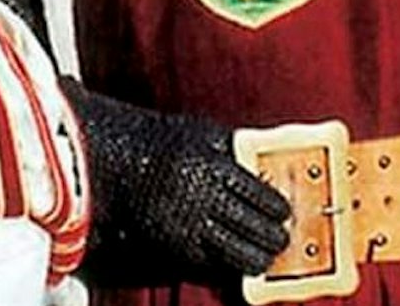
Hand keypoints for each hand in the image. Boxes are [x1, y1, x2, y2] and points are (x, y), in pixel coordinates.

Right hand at [62, 79, 289, 282]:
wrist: (115, 158)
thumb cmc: (160, 142)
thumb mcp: (202, 133)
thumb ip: (235, 152)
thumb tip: (267, 172)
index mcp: (213, 166)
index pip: (262, 197)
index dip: (279, 209)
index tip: (284, 212)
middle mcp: (202, 197)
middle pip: (256, 228)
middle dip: (275, 238)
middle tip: (281, 238)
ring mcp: (187, 224)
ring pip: (237, 253)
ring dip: (257, 257)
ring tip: (263, 255)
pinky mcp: (172, 244)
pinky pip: (210, 264)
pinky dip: (226, 264)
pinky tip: (232, 260)